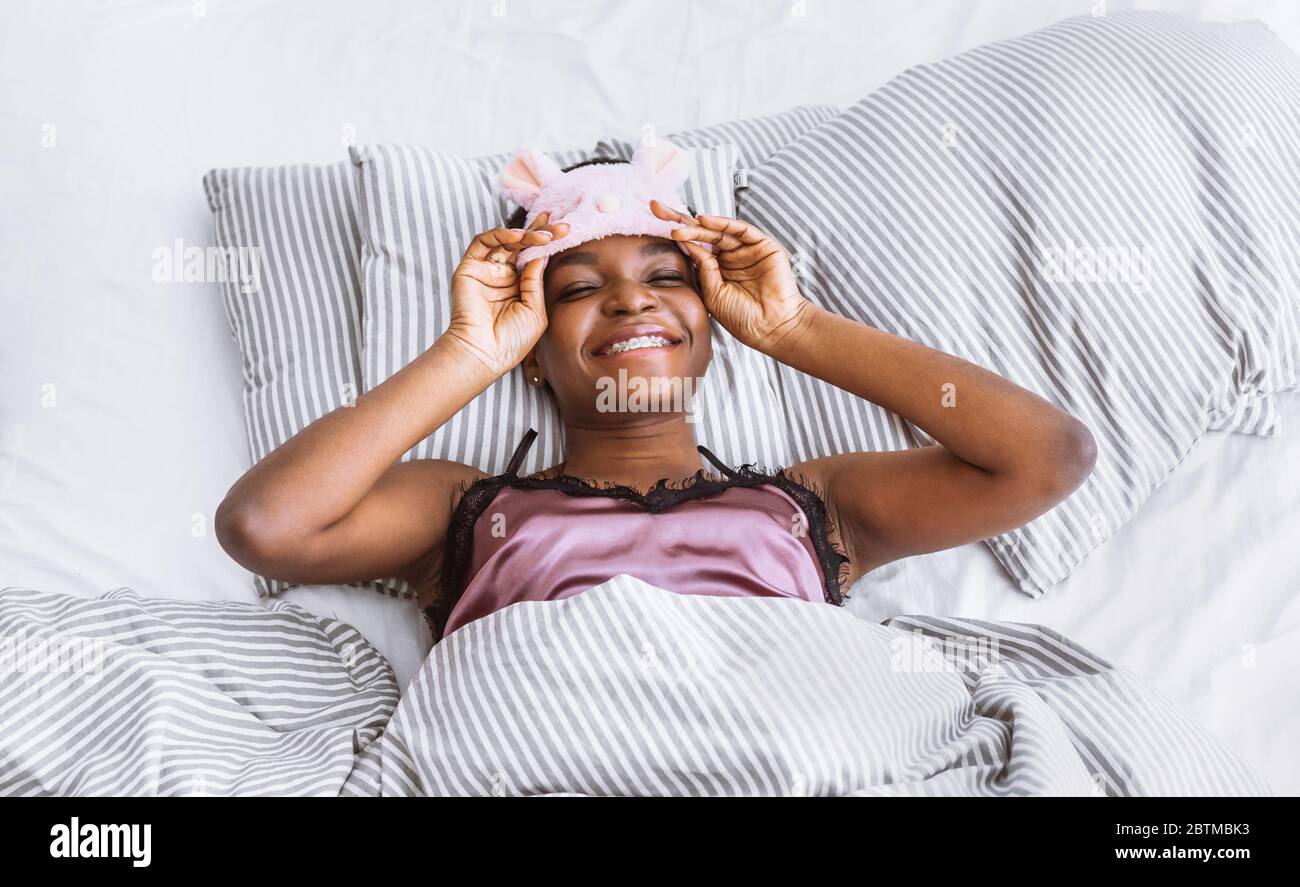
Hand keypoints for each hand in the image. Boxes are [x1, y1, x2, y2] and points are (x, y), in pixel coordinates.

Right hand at [443, 212, 569, 376]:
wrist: (485, 354)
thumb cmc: (512, 340)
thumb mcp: (535, 310)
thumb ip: (536, 281)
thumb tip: (541, 254)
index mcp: (520, 286)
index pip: (534, 257)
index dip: (548, 243)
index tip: (565, 230)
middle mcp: (503, 275)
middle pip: (522, 245)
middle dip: (541, 233)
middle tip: (560, 227)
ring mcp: (486, 270)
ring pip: (505, 241)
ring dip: (525, 234)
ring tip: (543, 236)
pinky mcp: (469, 268)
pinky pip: (483, 243)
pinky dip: (499, 235)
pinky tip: (518, 237)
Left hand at [653, 200, 812, 353]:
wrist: (771, 328)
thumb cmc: (742, 317)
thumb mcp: (712, 293)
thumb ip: (701, 267)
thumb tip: (682, 242)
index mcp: (716, 269)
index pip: (693, 247)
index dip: (675, 235)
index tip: (651, 223)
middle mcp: (730, 256)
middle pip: (702, 233)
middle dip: (678, 220)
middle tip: (656, 208)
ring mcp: (746, 250)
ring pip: (718, 231)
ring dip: (697, 227)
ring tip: (677, 226)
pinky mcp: (763, 246)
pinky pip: (741, 230)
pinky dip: (724, 223)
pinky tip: (705, 221)